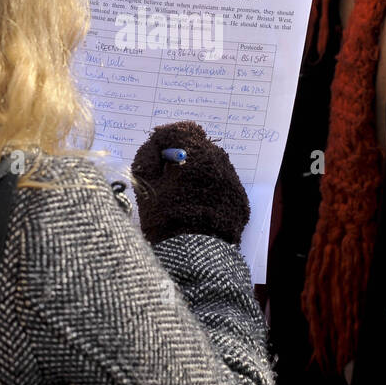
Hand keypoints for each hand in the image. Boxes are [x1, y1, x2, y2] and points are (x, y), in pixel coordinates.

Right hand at [130, 121, 249, 244]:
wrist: (196, 253)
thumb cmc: (166, 217)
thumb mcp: (146, 185)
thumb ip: (147, 157)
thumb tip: (156, 146)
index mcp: (196, 153)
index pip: (180, 131)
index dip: (164, 139)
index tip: (155, 153)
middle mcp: (219, 161)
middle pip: (198, 146)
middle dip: (182, 155)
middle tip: (167, 176)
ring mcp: (232, 180)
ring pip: (212, 164)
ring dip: (197, 170)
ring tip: (183, 193)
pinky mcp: (239, 199)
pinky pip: (222, 184)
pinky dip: (209, 187)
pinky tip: (197, 205)